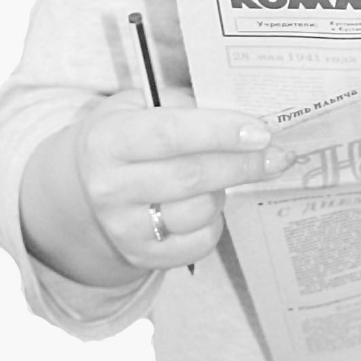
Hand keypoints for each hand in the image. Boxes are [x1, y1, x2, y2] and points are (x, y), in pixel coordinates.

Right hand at [71, 87, 293, 271]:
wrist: (82, 189)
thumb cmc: (127, 136)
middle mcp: (110, 188)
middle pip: (191, 176)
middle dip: (243, 164)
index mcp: (109, 140)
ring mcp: (123, 227)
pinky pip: (199, 242)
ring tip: (224, 176)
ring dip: (225, 191)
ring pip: (199, 211)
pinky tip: (209, 204)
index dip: (220, 131)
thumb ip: (184, 104)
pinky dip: (215, 222)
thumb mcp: (140, 106)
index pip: (170, 134)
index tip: (260, 131)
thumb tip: (244, 115)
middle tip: (278, 155)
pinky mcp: (140, 256)